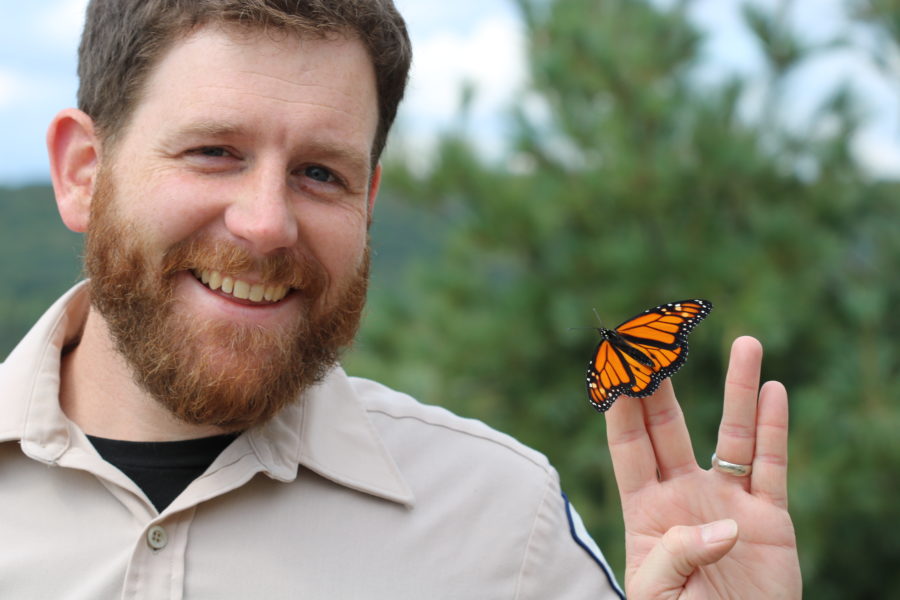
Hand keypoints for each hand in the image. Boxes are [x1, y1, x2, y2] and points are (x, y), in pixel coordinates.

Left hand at [605, 336, 800, 598]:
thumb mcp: (657, 596)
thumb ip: (675, 555)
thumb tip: (721, 525)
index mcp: (646, 511)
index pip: (630, 445)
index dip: (623, 406)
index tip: (618, 365)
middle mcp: (684, 495)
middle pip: (670, 427)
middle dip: (663, 385)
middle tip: (659, 339)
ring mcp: (727, 501)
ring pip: (732, 434)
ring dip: (738, 388)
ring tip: (744, 343)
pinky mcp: (768, 518)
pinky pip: (772, 466)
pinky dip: (774, 428)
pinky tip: (774, 390)